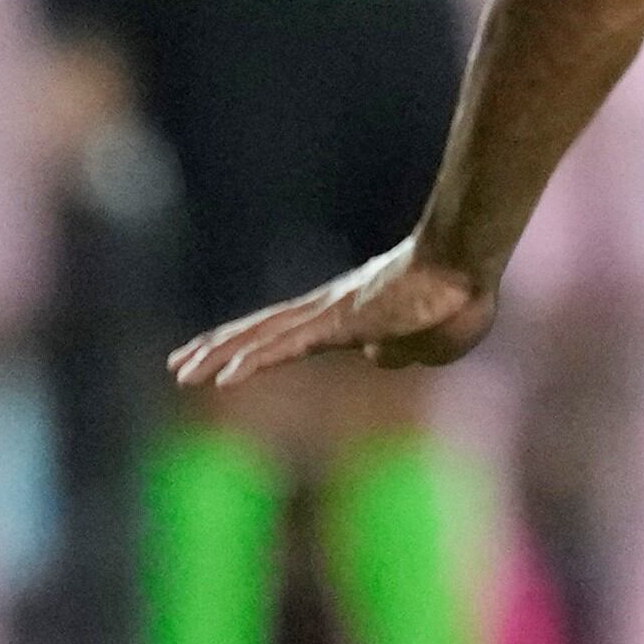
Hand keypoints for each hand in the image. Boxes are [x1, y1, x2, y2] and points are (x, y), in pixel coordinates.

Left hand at [168, 236, 498, 388]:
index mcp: (349, 313)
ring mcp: (329, 314)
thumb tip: (378, 357)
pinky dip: (250, 363)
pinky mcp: (336, 323)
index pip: (288, 331)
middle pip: (262, 329)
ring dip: (218, 355)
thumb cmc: (461, 297)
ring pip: (262, 336)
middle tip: (177, 363)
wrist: (465, 263)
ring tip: (180, 371)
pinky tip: (221, 380)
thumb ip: (402, 350)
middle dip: (217, 347)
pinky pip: (284, 347)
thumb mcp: (431, 340)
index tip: (222, 358)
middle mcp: (328, 308)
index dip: (251, 343)